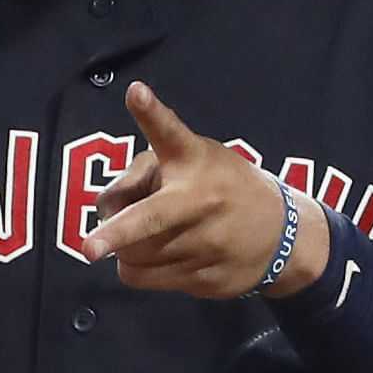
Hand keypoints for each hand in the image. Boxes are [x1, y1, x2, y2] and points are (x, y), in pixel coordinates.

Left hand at [82, 83, 329, 298]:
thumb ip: (140, 175)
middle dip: (117, 234)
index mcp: (193, 160)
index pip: (170, 132)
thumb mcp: (188, 162)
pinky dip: (136, 268)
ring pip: (136, 255)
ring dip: (125, 247)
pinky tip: (152, 256)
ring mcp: (206, 243)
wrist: (283, 235)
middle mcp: (200, 200)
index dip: (151, 112)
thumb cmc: (218, 185)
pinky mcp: (206, 278)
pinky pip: (147, 279)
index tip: (136, 93)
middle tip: (89, 248)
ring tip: (144, 233)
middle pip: (148, 220)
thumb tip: (106, 213)